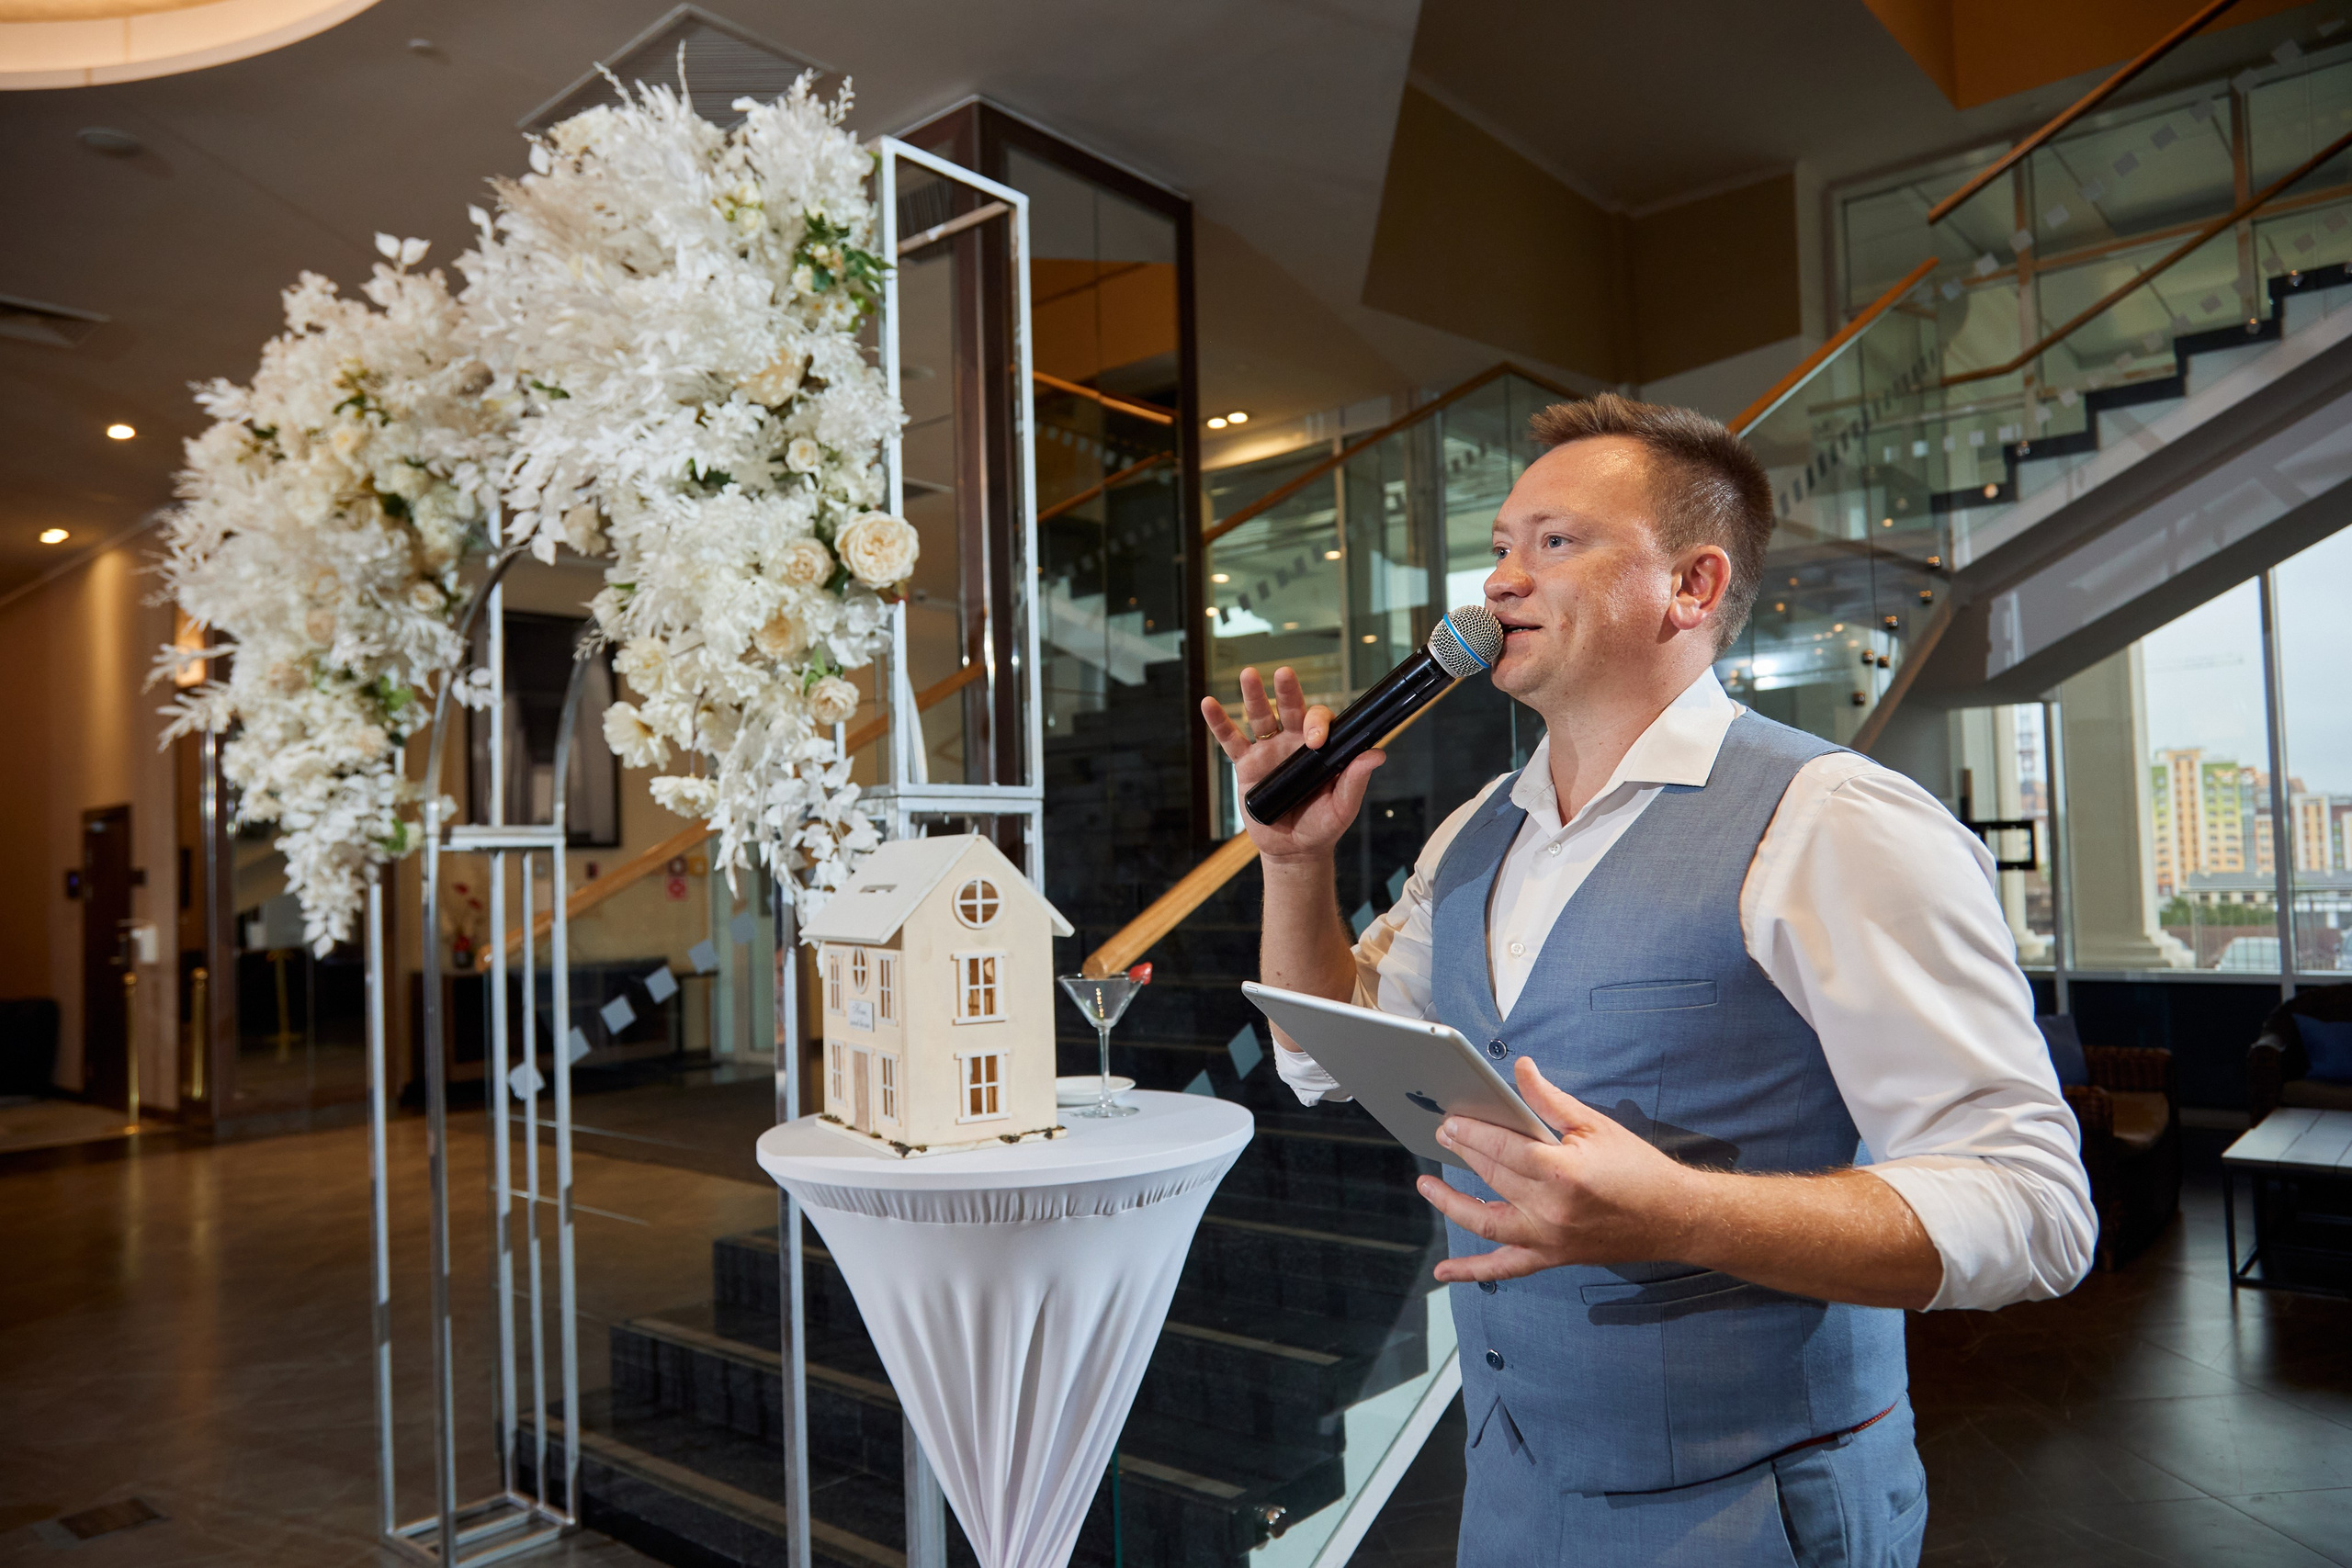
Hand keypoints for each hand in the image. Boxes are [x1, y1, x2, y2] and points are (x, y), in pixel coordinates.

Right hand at [1201, 665, 1382, 860]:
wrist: (1293, 849)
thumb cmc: (1322, 826)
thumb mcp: (1342, 807)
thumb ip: (1355, 780)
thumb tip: (1377, 755)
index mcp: (1319, 748)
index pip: (1319, 721)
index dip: (1317, 724)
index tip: (1315, 739)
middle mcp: (1293, 742)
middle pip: (1289, 708)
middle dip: (1287, 690)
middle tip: (1284, 673)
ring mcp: (1268, 750)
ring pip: (1259, 717)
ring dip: (1252, 696)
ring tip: (1248, 674)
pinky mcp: (1246, 765)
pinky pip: (1230, 740)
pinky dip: (1218, 722)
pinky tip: (1209, 705)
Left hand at [1417, 1058, 1700, 1280]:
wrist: (1673, 1217)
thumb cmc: (1638, 1168)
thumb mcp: (1595, 1125)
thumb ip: (1550, 1100)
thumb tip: (1520, 1068)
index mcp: (1562, 1172)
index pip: (1502, 1148)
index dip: (1472, 1132)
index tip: (1451, 1121)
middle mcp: (1550, 1210)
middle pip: (1492, 1177)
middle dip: (1462, 1153)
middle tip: (1442, 1134)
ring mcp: (1548, 1239)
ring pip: (1486, 1223)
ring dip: (1451, 1204)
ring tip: (1427, 1185)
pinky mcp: (1552, 1257)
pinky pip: (1505, 1268)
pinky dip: (1472, 1271)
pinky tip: (1444, 1271)